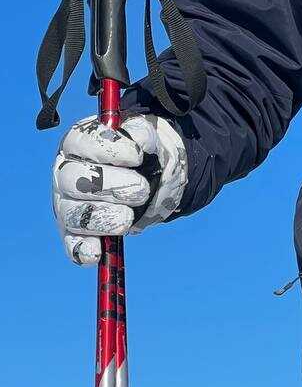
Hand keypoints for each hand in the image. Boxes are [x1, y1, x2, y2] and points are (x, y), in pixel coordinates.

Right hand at [52, 113, 187, 264]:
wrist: (149, 178)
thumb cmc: (140, 154)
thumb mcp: (144, 137)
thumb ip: (142, 134)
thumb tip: (141, 142)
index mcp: (78, 142)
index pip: (81, 141)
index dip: (109, 149)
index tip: (138, 156)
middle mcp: (66, 173)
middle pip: (74, 180)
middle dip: (111, 186)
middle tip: (142, 190)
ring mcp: (67, 205)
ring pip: (74, 215)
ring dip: (104, 218)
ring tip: (129, 218)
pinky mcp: (74, 234)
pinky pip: (73, 246)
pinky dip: (84, 250)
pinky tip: (98, 252)